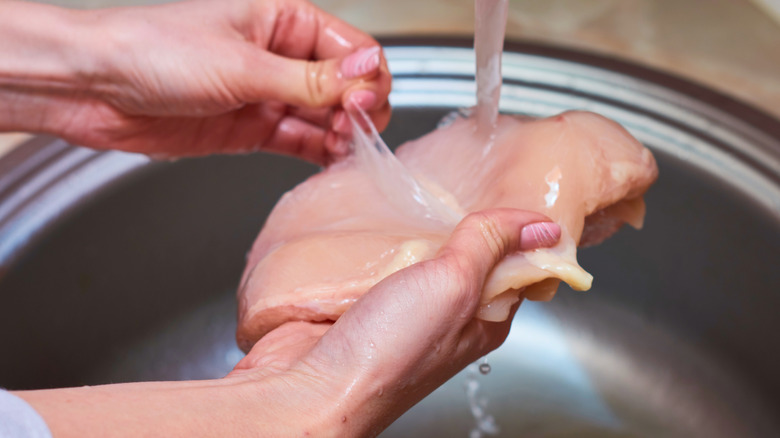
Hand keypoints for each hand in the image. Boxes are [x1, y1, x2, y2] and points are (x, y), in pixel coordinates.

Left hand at [0, 0, 390, 162]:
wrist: (94, 88)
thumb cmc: (152, 50)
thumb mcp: (242, 65)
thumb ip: (311, 78)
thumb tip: (369, 72)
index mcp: (284, 20)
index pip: (352, 49)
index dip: (367, 79)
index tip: (363, 105)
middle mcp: (281, 56)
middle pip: (346, 86)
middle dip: (359, 110)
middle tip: (355, 132)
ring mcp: (268, 94)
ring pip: (328, 117)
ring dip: (343, 136)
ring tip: (344, 151)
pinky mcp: (253, 128)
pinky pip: (301, 141)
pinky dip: (321, 153)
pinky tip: (332, 161)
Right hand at [230, 209, 561, 435]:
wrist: (310, 387)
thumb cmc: (389, 353)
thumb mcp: (456, 286)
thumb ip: (491, 247)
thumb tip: (541, 226)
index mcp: (483, 319)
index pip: (514, 263)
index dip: (514, 226)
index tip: (507, 185)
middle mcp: (446, 317)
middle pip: (463, 254)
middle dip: (455, 219)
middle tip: (449, 181)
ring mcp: (402, 310)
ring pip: (417, 255)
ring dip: (411, 230)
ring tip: (408, 194)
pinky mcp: (362, 303)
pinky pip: (377, 262)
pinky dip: (376, 243)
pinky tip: (372, 223)